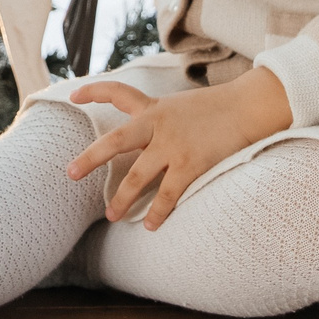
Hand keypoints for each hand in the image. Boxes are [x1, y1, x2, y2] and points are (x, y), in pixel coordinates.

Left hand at [64, 70, 293, 230]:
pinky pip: (168, 194)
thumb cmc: (219, 108)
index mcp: (154, 108)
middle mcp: (158, 125)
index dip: (94, 93)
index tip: (72, 96)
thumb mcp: (182, 106)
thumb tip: (147, 142)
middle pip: (115, 141)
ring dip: (122, 198)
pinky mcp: (191, 164)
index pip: (118, 93)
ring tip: (111, 215)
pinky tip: (150, 225)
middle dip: (90, 158)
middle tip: (70, 173)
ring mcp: (173, 145)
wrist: (248, 106)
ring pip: (138, 176)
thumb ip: (161, 121)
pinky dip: (157, 211)